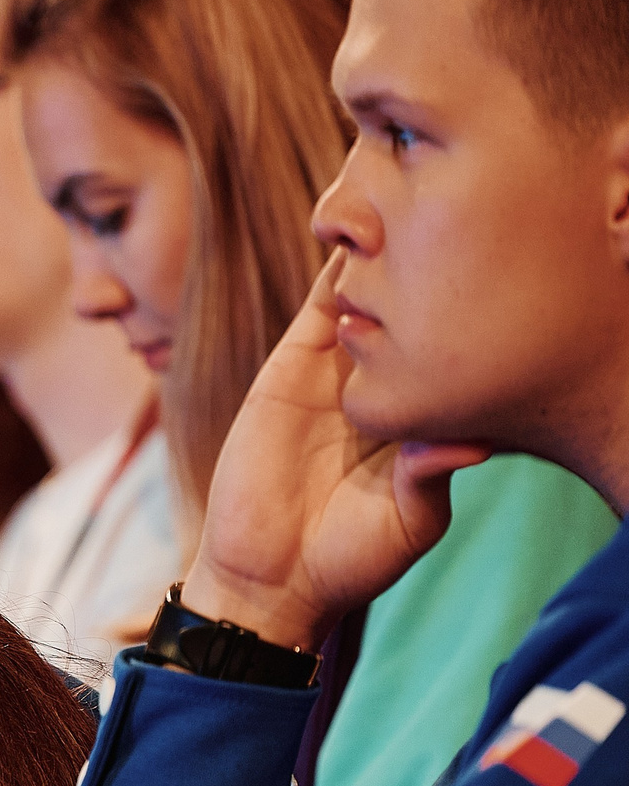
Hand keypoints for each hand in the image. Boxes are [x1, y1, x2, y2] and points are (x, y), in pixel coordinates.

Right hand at [183, 251, 490, 649]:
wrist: (268, 574)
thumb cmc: (348, 559)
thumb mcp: (412, 520)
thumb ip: (433, 472)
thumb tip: (479, 441)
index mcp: (421, 416)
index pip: (456, 350)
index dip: (481, 313)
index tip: (516, 277)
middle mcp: (383, 387)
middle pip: (419, 311)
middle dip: (443, 269)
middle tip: (473, 223)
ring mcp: (337, 373)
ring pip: (371, 297)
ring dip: (391, 254)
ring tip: (422, 212)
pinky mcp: (290, 368)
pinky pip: (318, 308)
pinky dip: (339, 271)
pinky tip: (361, 238)